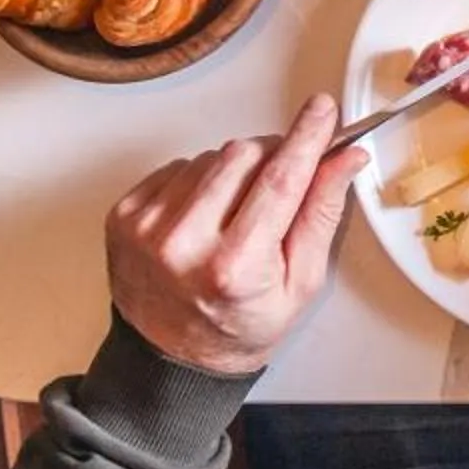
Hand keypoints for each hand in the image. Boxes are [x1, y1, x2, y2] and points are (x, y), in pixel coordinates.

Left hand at [104, 94, 364, 375]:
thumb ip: (321, 214)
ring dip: (235, 169)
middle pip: (244, 154)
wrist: (172, 358)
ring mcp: (146, 229)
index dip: (307, 138)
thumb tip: (345, 158)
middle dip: (274, 154)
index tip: (323, 110)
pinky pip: (178, 167)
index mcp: (235, 266)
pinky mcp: (124, 216)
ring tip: (237, 209)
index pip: (281, 179)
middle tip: (283, 178)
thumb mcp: (302, 282)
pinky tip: (206, 213)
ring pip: (211, 155)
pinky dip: (199, 180)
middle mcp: (183, 244)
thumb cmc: (241, 324)